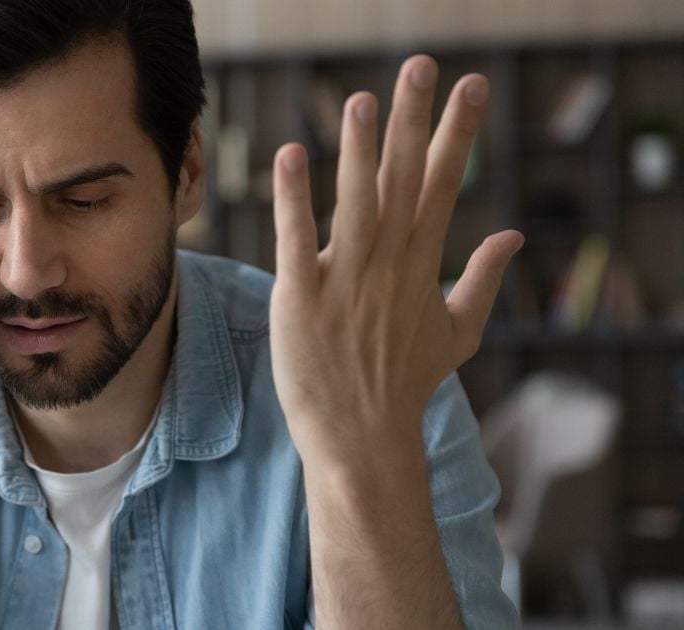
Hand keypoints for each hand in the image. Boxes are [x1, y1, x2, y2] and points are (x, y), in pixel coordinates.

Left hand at [269, 55, 523, 465]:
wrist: (362, 440)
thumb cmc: (403, 386)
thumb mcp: (457, 332)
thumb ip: (483, 279)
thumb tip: (513, 234)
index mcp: (421, 265)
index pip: (443, 185)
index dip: (456, 134)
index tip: (472, 87)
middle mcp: (387, 266)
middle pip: (404, 181)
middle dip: (414, 122)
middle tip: (421, 67)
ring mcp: (345, 282)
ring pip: (355, 203)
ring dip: (357, 150)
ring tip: (362, 100)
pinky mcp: (301, 300)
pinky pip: (296, 240)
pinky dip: (294, 200)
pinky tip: (291, 156)